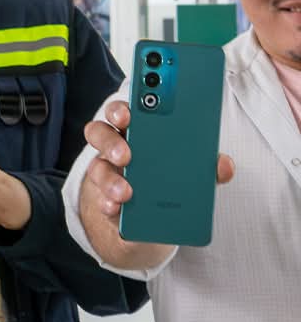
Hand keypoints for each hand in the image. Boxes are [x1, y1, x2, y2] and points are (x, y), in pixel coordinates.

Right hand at [78, 100, 233, 267]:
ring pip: (96, 168)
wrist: (156, 213)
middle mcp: (115, 146)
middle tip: (126, 155)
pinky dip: (108, 203)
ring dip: (110, 179)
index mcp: (136, 129)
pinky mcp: (105, 198)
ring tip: (127, 192)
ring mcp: (107, 172)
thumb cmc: (171, 175)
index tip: (128, 114)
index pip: (123, 110)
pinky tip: (118, 207)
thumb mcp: (192, 168)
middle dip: (111, 142)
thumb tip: (224, 166)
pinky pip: (100, 198)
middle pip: (100, 133)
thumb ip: (206, 164)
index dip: (122, 108)